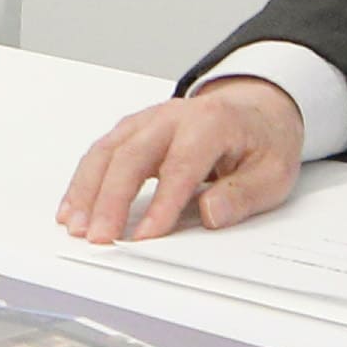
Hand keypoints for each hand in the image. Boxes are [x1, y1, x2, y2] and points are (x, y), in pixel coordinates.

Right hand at [55, 75, 306, 242]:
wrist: (254, 111)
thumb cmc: (261, 143)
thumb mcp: (274, 173)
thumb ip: (244, 195)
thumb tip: (212, 214)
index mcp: (212, 122)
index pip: (180, 164)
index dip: (162, 202)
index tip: (147, 236)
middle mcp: (172, 116)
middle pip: (132, 154)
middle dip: (111, 198)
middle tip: (99, 236)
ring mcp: (147, 120)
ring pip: (107, 151)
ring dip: (87, 190)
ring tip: (76, 226)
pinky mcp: (132, 130)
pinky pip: (100, 153)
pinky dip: (82, 182)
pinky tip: (72, 208)